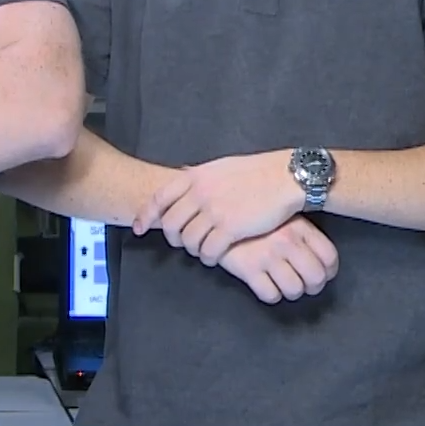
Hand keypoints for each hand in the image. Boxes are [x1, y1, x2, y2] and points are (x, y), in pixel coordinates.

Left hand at [135, 151, 305, 265]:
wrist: (285, 177)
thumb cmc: (255, 173)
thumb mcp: (219, 167)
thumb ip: (199, 178)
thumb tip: (184, 182)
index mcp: (195, 177)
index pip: (159, 198)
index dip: (145, 215)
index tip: (139, 228)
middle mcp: (200, 193)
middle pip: (171, 224)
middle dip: (173, 238)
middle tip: (181, 244)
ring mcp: (214, 211)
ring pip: (188, 240)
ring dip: (192, 250)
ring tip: (201, 251)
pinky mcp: (230, 228)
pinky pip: (208, 250)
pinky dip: (208, 257)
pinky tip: (214, 257)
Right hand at [217, 216, 339, 302]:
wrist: (216, 209)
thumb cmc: (251, 212)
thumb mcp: (280, 214)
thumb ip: (300, 232)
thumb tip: (318, 256)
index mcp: (299, 227)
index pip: (329, 256)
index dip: (328, 271)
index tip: (322, 275)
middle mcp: (287, 243)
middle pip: (315, 277)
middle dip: (312, 287)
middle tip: (304, 286)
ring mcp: (268, 256)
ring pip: (294, 289)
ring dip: (291, 292)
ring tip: (284, 287)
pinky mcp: (248, 269)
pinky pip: (269, 294)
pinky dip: (271, 295)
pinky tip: (266, 286)